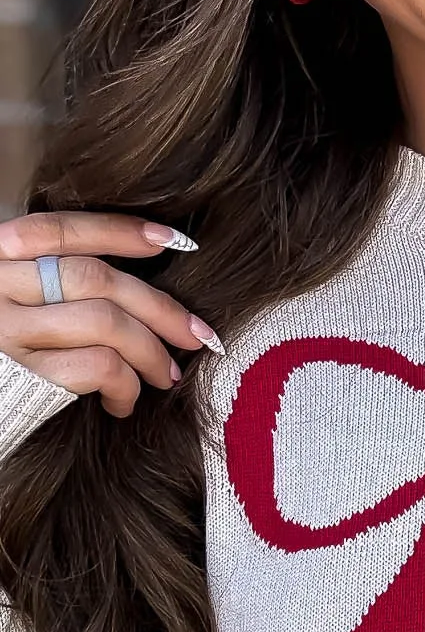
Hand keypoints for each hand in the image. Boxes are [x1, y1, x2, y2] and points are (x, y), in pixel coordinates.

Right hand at [0, 211, 220, 417]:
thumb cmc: (3, 350)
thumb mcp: (14, 297)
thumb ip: (49, 276)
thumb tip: (135, 280)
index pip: (61, 230)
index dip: (120, 231)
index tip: (174, 241)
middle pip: (96, 279)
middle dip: (159, 307)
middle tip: (197, 334)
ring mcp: (8, 330)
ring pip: (105, 323)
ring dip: (152, 353)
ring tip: (167, 375)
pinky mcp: (26, 376)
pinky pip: (98, 367)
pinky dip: (125, 386)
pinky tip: (123, 401)